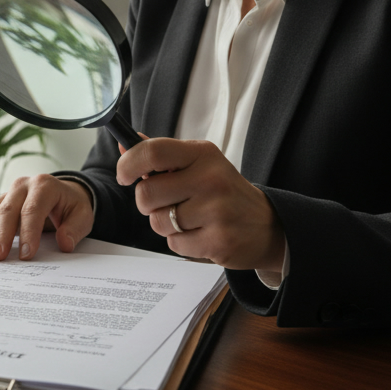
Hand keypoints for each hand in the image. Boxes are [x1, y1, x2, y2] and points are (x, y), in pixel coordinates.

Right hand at [0, 174, 94, 260]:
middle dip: (0, 235)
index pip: (33, 210)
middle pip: (7, 210)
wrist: (64, 192)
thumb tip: (64, 243)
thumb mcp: (83, 215)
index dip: (29, 233)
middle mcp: (21, 186)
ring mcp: (6, 193)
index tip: (26, 256)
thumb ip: (74, 228)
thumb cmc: (71, 206)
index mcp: (43, 186)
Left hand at [116, 136, 284, 271]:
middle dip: (148, 203)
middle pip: (146, 193)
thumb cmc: (224, 192)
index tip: (124, 176)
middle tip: (166, 202)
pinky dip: (180, 242)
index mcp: (203, 154)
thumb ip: (162, 157)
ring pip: (158, 222)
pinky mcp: (219, 241)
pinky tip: (200, 233)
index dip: (128, 164)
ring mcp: (217, 211)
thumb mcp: (199, 164)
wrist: (267, 225)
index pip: (153, 152)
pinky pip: (174, 244)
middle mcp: (211, 179)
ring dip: (165, 224)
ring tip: (189, 219)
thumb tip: (125, 145)